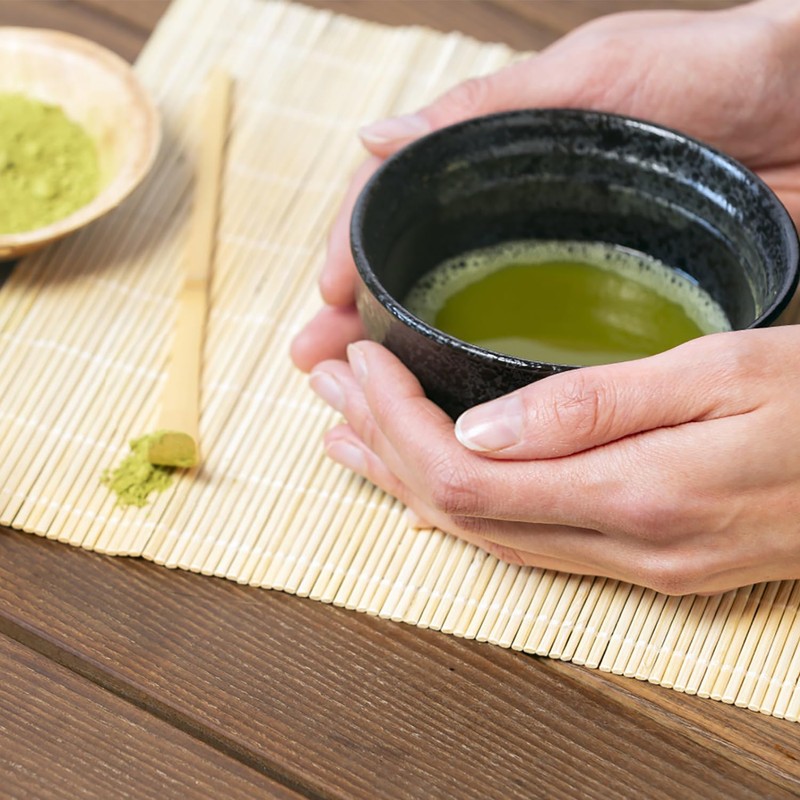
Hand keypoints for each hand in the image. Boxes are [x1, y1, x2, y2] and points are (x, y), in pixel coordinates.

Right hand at [291, 0, 799, 371]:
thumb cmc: (714, 73)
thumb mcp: (592, 73)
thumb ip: (486, 107)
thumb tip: (373, 141)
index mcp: (504, 171)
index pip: (405, 217)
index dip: (356, 258)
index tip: (325, 304)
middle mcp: (523, 230)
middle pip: (421, 284)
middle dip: (360, 327)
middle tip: (317, 369)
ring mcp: (565, 278)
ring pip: (466, 331)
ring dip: (409, 369)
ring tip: (362, 406)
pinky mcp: (613, 315)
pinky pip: (535, 362)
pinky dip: (487, 392)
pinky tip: (453, 420)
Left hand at [310, 332, 799, 594]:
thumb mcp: (724, 372)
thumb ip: (595, 407)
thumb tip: (475, 429)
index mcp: (635, 493)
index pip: (465, 475)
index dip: (396, 423)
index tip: (361, 362)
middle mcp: (622, 544)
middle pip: (458, 510)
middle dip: (382, 446)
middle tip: (329, 389)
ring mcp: (634, 562)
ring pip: (483, 532)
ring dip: (408, 481)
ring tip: (347, 437)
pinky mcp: (647, 559)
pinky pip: (528, 544)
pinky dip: (464, 510)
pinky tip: (422, 492)